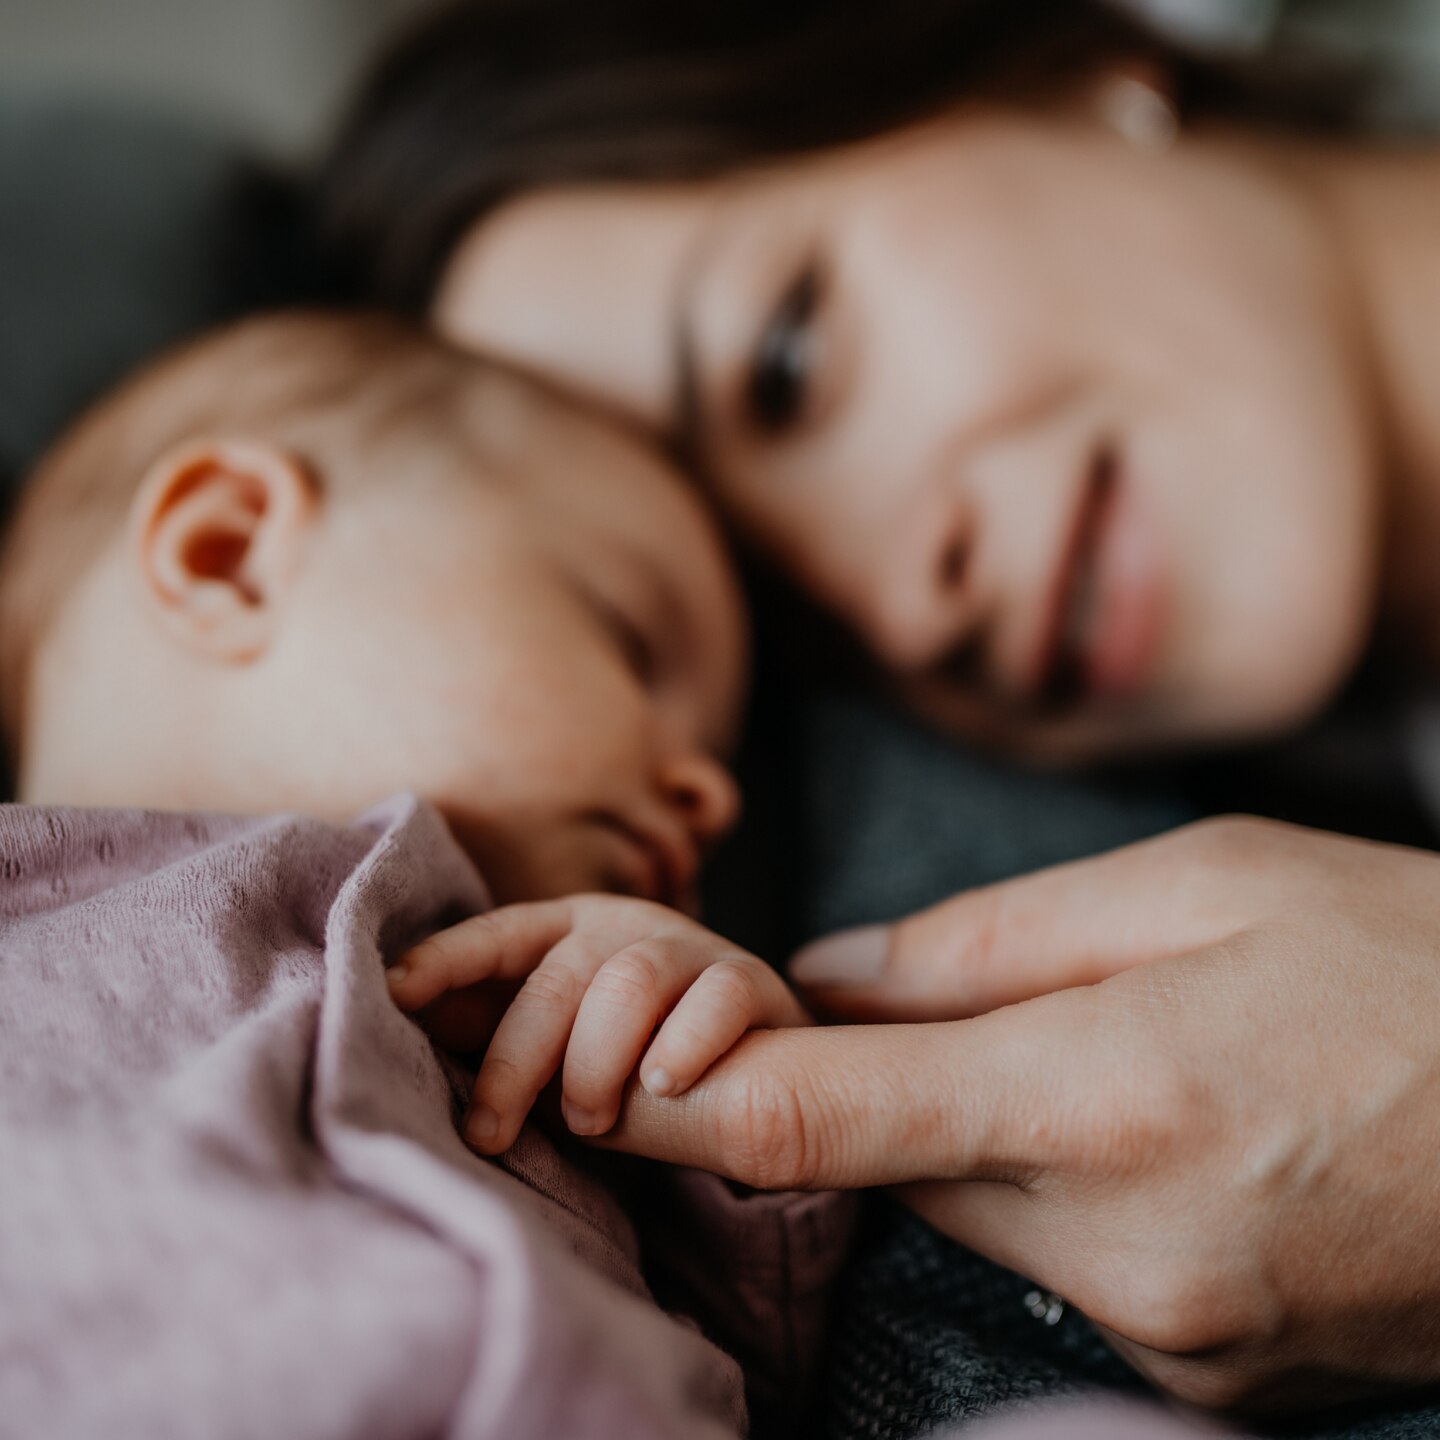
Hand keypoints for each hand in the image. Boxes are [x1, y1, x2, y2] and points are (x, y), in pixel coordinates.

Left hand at [387, 894, 809, 1154]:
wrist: (758, 1064)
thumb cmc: (636, 1050)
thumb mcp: (562, 1034)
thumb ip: (501, 1025)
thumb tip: (407, 1021)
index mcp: (569, 927)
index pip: (498, 934)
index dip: (447, 958)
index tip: (395, 992)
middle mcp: (625, 926)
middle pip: (558, 979)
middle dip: (515, 1060)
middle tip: (492, 1132)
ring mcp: (691, 947)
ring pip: (630, 985)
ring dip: (597, 1061)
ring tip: (590, 1124)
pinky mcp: (749, 979)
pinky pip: (714, 1001)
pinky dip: (684, 1046)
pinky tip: (663, 1085)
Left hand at [590, 819, 1439, 1413]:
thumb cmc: (1408, 960)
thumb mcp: (1201, 883)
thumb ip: (988, 940)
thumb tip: (828, 977)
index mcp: (1106, 1092)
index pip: (813, 1120)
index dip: (671, 1098)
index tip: (581, 1074)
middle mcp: (1120, 1248)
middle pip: (882, 1165)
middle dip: (855, 1089)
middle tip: (926, 1011)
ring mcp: (1166, 1335)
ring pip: (967, 1213)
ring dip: (969, 1134)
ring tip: (1104, 1056)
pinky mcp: (1204, 1373)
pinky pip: (1060, 1268)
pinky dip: (1056, 1192)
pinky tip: (1164, 1131)